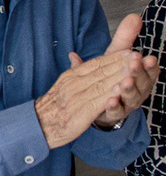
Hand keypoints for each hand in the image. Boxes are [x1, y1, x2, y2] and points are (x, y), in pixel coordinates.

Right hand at [36, 13, 157, 147]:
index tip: (129, 52)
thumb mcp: (62, 84)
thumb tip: (74, 55)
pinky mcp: (81, 112)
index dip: (113, 57)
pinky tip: (120, 91)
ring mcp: (77, 97)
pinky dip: (110, 95)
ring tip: (133, 69)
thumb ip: (73, 70)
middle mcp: (74, 84)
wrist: (39, 123)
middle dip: (120, 63)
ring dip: (118, 76)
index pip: (95, 63)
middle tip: (137, 56)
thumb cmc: (54, 105)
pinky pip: (98, 102)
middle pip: (100, 71)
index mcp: (71, 76)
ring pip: (101, 84)